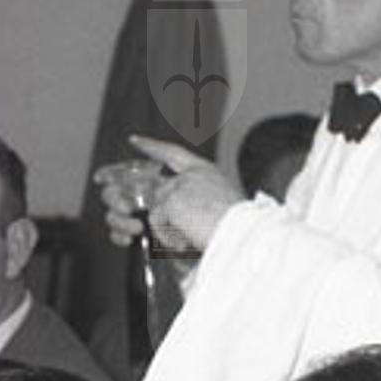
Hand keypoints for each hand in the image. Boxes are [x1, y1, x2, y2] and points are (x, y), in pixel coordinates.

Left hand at [128, 136, 242, 254]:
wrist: (245, 234)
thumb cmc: (239, 228)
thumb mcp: (220, 206)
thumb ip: (195, 201)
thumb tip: (171, 213)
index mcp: (206, 171)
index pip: (173, 153)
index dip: (152, 146)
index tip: (135, 141)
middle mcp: (191, 174)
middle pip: (158, 191)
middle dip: (161, 214)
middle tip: (177, 230)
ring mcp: (179, 186)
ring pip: (157, 210)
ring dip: (169, 229)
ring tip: (192, 238)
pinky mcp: (172, 200)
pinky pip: (157, 223)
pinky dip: (168, 236)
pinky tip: (186, 239)